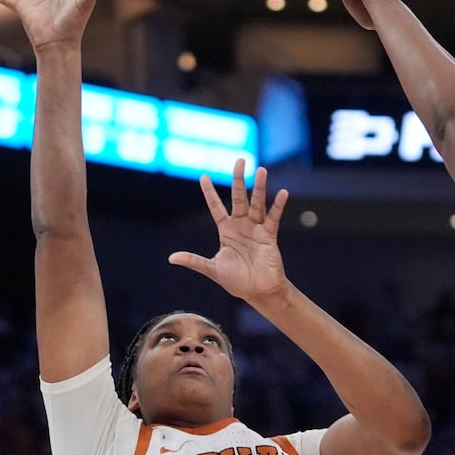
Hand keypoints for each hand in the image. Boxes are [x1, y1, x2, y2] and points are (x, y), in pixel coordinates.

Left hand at [168, 159, 290, 303]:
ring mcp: (256, 229)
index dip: (210, 193)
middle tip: (240, 161)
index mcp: (226, 231)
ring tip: (262, 170)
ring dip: (260, 187)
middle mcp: (241, 226)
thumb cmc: (237, 281)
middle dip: (239, 179)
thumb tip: (172, 258)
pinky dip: (278, 206)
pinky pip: (273, 218)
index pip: (216, 207)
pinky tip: (282, 193)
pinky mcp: (269, 236)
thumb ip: (194, 261)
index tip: (204, 176)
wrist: (259, 292)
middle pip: (239, 197)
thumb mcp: (213, 269)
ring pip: (257, 203)